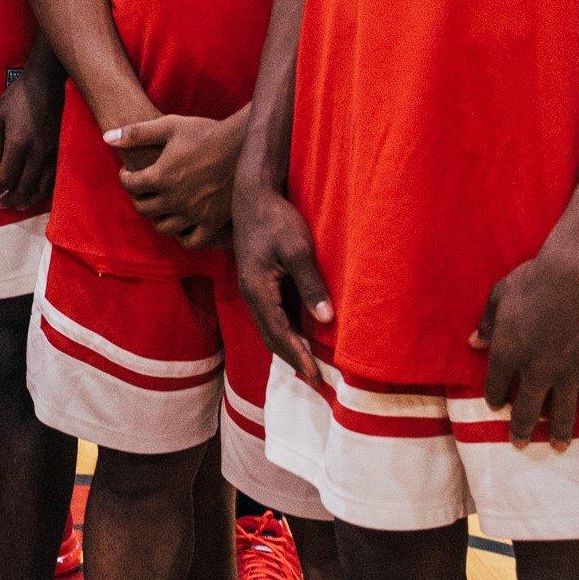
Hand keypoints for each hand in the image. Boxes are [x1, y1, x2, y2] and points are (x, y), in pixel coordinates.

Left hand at [0, 66, 59, 209]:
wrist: (48, 82)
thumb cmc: (18, 97)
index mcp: (19, 144)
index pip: (6, 177)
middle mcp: (38, 152)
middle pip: (25, 186)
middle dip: (12, 199)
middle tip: (2, 204)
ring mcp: (53, 152)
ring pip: (43, 185)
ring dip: (30, 198)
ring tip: (19, 204)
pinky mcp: (63, 149)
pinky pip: (55, 177)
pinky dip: (46, 189)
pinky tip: (39, 192)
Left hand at [109, 112, 243, 246]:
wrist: (244, 145)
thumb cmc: (205, 132)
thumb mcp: (169, 125)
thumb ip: (136, 133)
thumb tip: (107, 137)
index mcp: (161, 176)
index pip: (131, 185)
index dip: (126, 178)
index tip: (129, 173)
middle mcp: (175, 199)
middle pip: (144, 208)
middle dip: (138, 197)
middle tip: (143, 189)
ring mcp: (194, 213)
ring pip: (163, 227)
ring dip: (156, 217)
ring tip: (160, 205)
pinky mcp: (213, 222)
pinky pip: (191, 241)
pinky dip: (182, 236)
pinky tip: (181, 223)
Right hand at [226, 182, 328, 383]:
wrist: (252, 197)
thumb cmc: (276, 220)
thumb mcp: (298, 249)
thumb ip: (311, 284)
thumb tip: (327, 320)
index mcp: (258, 292)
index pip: (281, 334)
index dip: (300, 357)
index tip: (317, 378)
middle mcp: (252, 296)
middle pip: (271, 338)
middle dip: (293, 361)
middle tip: (316, 382)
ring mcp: (253, 290)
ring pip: (270, 329)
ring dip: (289, 349)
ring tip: (310, 366)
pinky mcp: (259, 283)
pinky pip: (272, 316)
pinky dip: (286, 333)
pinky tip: (301, 336)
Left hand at [475, 246, 578, 447]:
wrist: (575, 271)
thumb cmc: (532, 278)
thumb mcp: (499, 296)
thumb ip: (486, 323)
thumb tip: (473, 344)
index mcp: (507, 353)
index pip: (496, 388)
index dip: (495, 399)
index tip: (498, 405)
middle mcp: (536, 370)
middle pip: (527, 410)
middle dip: (522, 430)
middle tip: (520, 444)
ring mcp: (569, 371)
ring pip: (563, 412)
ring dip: (559, 433)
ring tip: (558, 447)